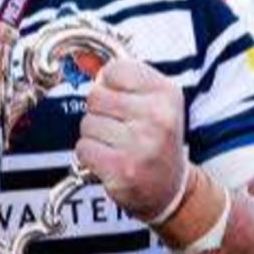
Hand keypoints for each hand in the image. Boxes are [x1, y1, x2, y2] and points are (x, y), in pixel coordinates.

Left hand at [75, 57, 187, 220]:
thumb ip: (124, 80)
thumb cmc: (157, 140)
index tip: (119, 99)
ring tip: (117, 145)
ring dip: (95, 136)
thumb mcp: (155, 102)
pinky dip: (90, 155)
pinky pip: (83, 148)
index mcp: (167, 93)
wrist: (170, 188)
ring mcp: (140, 143)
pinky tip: (110, 160)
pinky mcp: (122, 168)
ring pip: (87, 124)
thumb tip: (88, 65)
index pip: (115, 70)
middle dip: (99, 113)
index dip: (108, 85)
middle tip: (119, 128)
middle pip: (95, 97)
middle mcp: (157, 116)